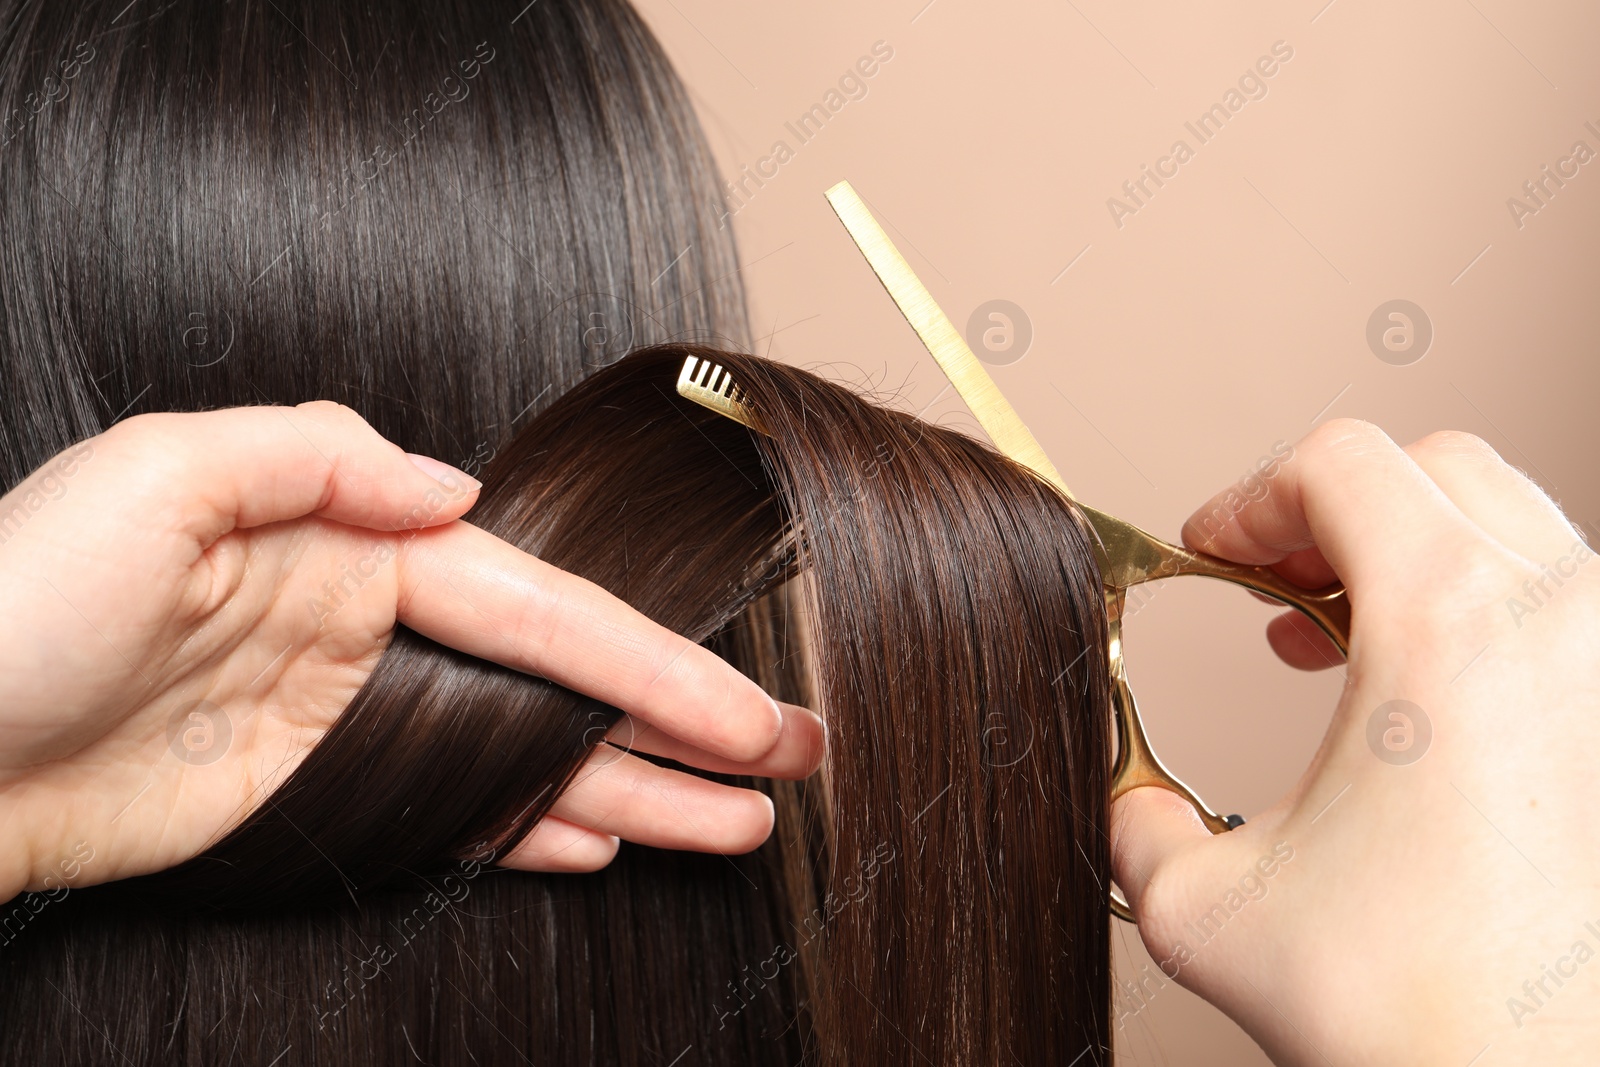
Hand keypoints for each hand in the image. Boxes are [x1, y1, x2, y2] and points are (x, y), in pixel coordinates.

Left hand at [0, 403, 822, 900]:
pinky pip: (463, 817)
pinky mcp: (324, 798)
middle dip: (682, 724)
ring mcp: (356, 721)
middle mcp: (372, 629)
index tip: (740, 711)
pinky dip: (541, 829)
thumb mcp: (159, 477)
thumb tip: (455, 489)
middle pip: (563, 685)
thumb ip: (320, 455)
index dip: (650, 663)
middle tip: (791, 762)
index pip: (539, 608)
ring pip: (532, 760)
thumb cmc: (18, 604)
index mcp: (353, 543)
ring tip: (741, 822)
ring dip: (637, 790)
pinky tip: (612, 838)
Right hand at [1111, 420, 1599, 1063]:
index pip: (1341, 464)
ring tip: (1333, 637)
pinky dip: (1474, 606)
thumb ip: (1134, 826)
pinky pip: (1554, 601)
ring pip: (1506, 525)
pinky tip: (1416, 695)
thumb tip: (1124, 802)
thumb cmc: (1418, 1006)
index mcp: (1450, 623)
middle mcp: (1558, 617)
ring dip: (1406, 551)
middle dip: (1330, 510)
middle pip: (1432, 470)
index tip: (1208, 551)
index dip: (1248, 497)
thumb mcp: (1207, 910)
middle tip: (1264, 583)